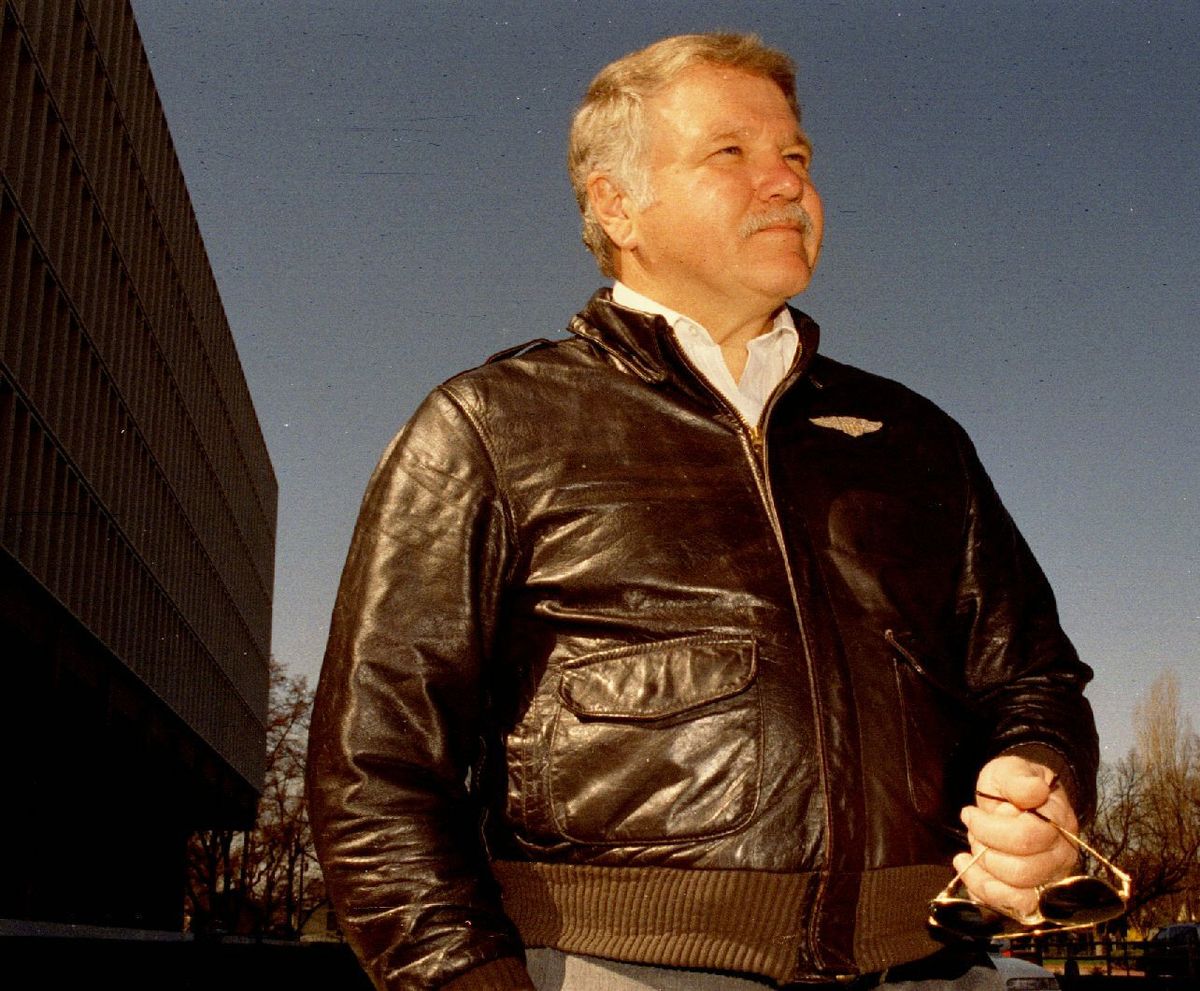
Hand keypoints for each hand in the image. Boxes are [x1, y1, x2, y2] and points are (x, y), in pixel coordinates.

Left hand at [953, 755, 1079, 920]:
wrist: (1013, 800)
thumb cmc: (1012, 786)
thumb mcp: (1011, 771)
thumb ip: (1020, 780)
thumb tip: (1034, 792)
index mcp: (1059, 823)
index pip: (1028, 837)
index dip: (991, 828)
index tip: (968, 813)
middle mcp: (1062, 856)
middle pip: (1023, 871)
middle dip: (987, 853)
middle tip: (973, 834)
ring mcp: (1050, 878)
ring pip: (1020, 896)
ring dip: (985, 876)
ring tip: (969, 855)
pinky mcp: (1035, 895)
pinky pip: (1012, 908)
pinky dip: (985, 894)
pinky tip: (970, 872)